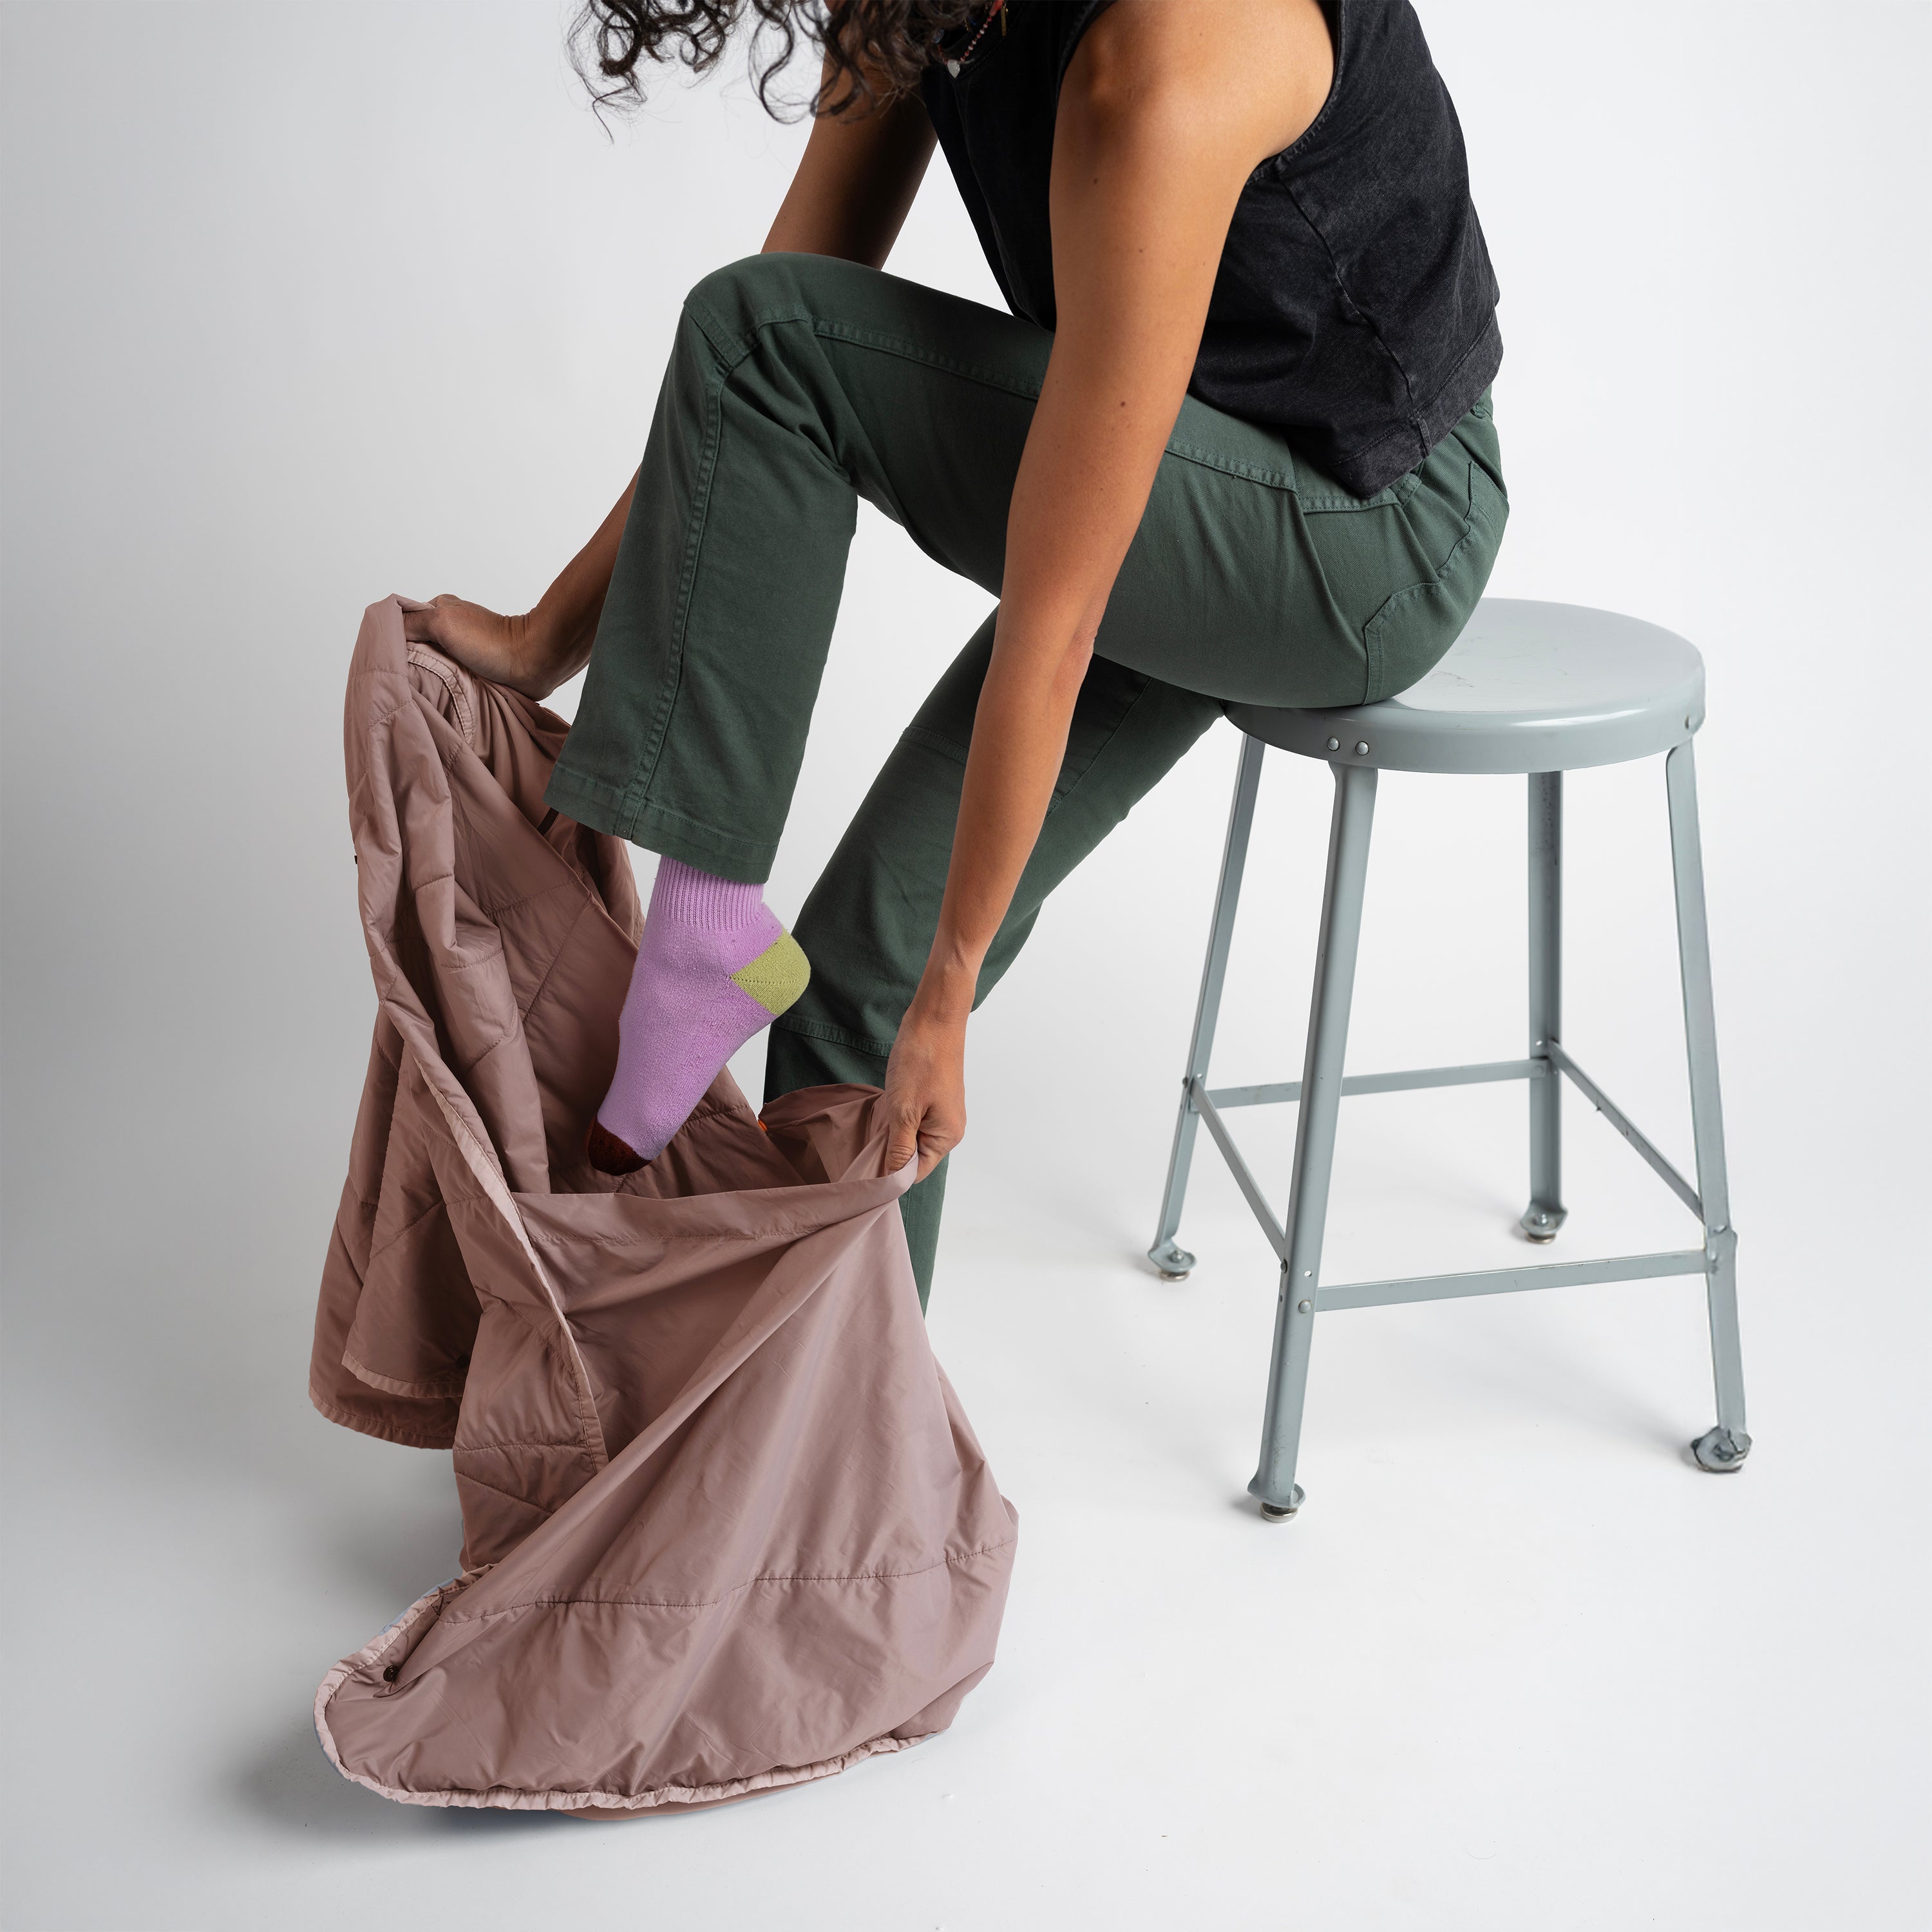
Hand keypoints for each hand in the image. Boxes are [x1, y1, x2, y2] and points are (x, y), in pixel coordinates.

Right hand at [401, 596, 568, 698]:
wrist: (534, 663)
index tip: (385, 659)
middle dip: (408, 659)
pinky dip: (444, 683)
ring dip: (427, 674)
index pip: (404, 621)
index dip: (392, 638)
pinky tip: (439, 693)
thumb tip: (385, 627)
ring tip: (419, 688)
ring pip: (433, 661)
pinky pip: (451, 675)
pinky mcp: (478, 667)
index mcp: (440, 608)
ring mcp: (464, 647)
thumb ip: (412, 621)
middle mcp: (450, 625)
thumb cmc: (491, 642)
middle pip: (416, 643)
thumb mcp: (442, 622)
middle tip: (401, 678)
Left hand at [880, 1001, 967, 1180]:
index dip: (891, 1170)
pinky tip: (885, 1103)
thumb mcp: (904, 1110)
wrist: (934, 1017)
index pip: (915, 1172)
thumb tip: (892, 1180)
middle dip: (891, 1148)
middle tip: (869, 1133)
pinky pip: (914, 1119)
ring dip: (892, 1130)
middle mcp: (949, 1129)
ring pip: (911, 1136)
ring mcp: (943, 1112)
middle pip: (914, 1155)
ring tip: (878, 1113)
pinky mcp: (934, 1098)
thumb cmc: (921, 1061)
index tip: (867, 1160)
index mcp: (947, 1137)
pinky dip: (897, 1116)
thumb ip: (899, 1148)